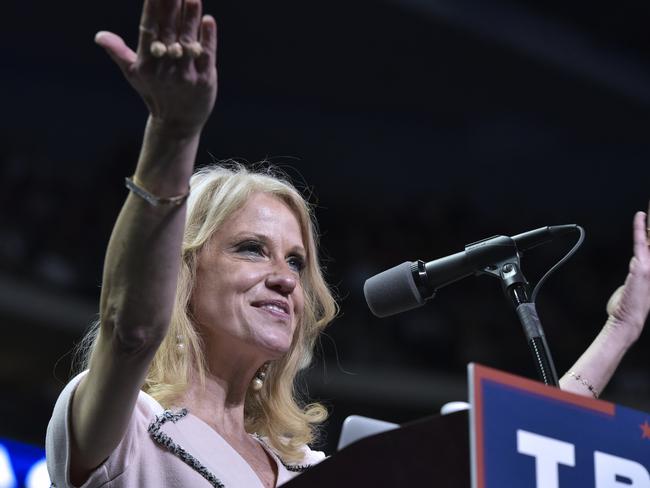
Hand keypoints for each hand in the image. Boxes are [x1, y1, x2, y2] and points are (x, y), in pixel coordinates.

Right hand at [94, 0, 216, 133]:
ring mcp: (186, 74)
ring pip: (188, 41)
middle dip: (172, 7)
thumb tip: (99, 36)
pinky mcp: (205, 81)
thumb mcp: (135, 74)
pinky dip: (208, 39)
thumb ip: (119, 52)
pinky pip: (206, 56)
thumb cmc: (155, 94)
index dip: (152, 9)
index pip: (148, 29)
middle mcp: (165, 68)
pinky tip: (209, 21)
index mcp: (147, 62)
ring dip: (190, 18)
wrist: (177, 124)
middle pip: (168, 31)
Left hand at [605, 206, 649, 344]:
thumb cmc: (627, 307)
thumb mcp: (631, 286)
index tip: (644, 216)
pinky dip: (639, 229)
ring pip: (649, 240)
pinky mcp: (643, 267)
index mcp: (648, 269)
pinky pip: (640, 243)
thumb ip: (635, 272)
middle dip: (649, 226)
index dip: (647, 231)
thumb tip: (635, 263)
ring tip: (644, 211)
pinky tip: (639, 217)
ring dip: (646, 225)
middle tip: (645, 210)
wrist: (627, 320)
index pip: (649, 244)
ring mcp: (649, 266)